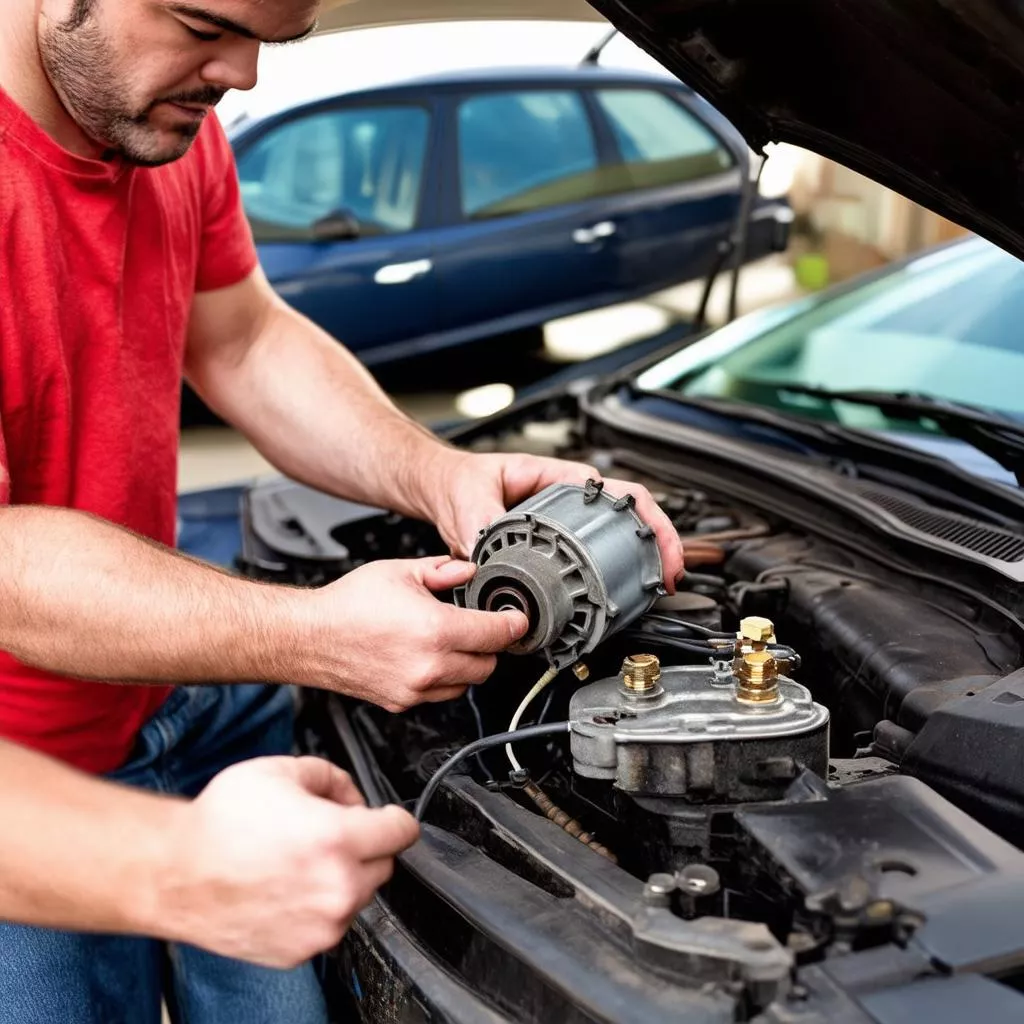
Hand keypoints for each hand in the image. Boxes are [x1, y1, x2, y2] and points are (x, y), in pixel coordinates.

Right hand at [161, 757, 418, 968]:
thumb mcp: (281, 770)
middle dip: (364, 847)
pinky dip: (318, 907)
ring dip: (343, 878)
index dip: (393, 818)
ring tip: (298, 862)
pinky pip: (330, 924)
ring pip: (358, 896)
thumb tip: (353, 797)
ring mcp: (321, 926)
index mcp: (337, 839)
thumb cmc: (221, 821)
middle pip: (384, 865)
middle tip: (326, 834)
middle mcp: (336, 888)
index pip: (402, 831)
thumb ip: (332, 777)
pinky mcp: (302, 951)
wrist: (174, 873)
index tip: (385, 819)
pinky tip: (285, 888)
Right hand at [300, 556, 528, 709]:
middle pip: (488, 665)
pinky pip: (440, 694)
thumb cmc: (347, 605)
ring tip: (450, 641)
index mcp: (436, 630)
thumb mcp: (401, 572)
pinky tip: (429, 657)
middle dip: (490, 645)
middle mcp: (430, 666)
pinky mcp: (402, 702)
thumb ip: (443, 571)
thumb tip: (467, 571)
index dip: (513, 623)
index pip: (497, 634)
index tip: (517, 619)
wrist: (309, 637)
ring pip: (466, 683)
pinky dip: (444, 678)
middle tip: (482, 626)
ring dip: (468, 664)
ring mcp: (416, 689)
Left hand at [427, 451, 684, 593]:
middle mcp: (567, 498)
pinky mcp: (553, 545)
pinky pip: (590, 558)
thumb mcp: (468, 498)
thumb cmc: (457, 481)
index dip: (647, 520)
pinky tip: (618, 595)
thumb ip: (478, 527)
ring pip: (615, 540)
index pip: (617, 492)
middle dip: (657, 546)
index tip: (658, 548)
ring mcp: (564, 522)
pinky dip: (608, 576)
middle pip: (629, 517)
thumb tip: (488, 558)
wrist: (440, 489)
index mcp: (557, 478)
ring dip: (639, 563)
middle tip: (667, 578)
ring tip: (654, 590)